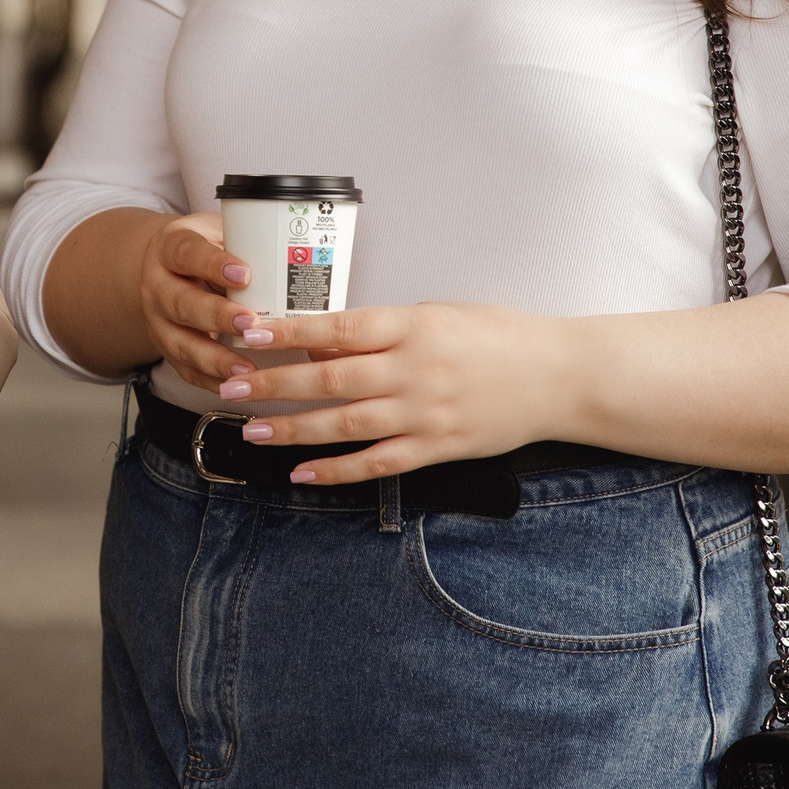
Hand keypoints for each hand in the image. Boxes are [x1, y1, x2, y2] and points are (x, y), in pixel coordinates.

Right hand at [135, 214, 256, 393]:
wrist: (164, 270)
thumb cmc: (204, 250)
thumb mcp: (217, 232)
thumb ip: (246, 242)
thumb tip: (300, 254)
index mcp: (170, 248)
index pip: (188, 254)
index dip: (214, 265)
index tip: (245, 274)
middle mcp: (157, 286)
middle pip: (181, 303)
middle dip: (217, 316)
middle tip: (250, 322)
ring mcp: (158, 321)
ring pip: (181, 343)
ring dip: (215, 359)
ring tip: (247, 369)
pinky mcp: (166, 349)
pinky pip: (186, 370)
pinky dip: (211, 381)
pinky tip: (236, 386)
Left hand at [216, 302, 567, 484]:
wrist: (559, 376)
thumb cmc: (497, 337)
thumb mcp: (436, 315)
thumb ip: (381, 331)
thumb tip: (321, 344)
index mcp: (414, 327)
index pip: (339, 328)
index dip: (290, 333)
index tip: (249, 333)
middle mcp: (416, 371)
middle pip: (332, 380)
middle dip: (275, 384)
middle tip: (229, 385)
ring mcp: (426, 414)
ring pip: (347, 425)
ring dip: (295, 430)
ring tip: (253, 430)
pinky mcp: (438, 447)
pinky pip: (379, 463)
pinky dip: (339, 470)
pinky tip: (304, 473)